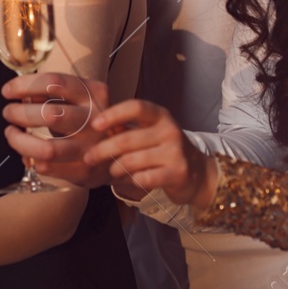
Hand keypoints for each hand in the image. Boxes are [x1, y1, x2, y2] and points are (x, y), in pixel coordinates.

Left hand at [1, 72, 112, 187]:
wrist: (121, 151)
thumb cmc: (90, 119)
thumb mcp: (80, 98)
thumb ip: (53, 93)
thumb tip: (20, 92)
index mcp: (93, 93)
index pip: (54, 83)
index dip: (24, 85)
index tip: (7, 91)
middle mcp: (95, 118)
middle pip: (49, 115)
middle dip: (19, 113)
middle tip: (8, 112)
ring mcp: (91, 147)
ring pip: (46, 148)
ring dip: (19, 141)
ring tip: (11, 133)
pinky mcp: (84, 170)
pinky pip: (47, 167)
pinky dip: (30, 160)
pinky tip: (26, 153)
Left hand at [86, 100, 215, 208]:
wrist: (198, 172)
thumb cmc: (164, 149)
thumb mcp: (151, 132)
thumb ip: (127, 129)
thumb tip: (94, 129)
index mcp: (160, 115)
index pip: (136, 107)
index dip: (113, 114)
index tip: (95, 124)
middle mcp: (169, 130)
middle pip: (127, 139)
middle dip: (102, 150)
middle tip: (89, 158)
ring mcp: (175, 152)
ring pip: (132, 161)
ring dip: (115, 168)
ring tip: (110, 171)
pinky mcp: (178, 173)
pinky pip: (143, 178)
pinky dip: (130, 181)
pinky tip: (127, 181)